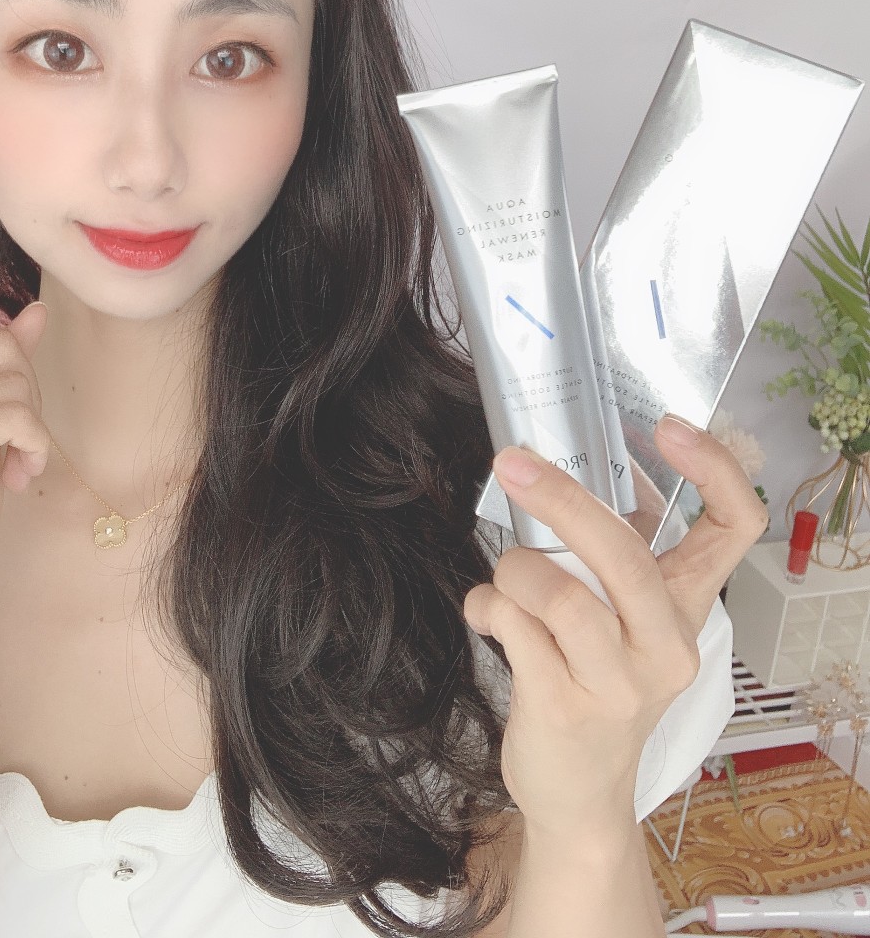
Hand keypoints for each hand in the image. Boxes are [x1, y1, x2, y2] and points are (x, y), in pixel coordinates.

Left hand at [462, 416, 767, 838]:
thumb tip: (557, 470)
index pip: (735, 529)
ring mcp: (618, 682)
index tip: (668, 428)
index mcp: (687, 609)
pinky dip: (487, 605)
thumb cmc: (595, 683)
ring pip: (557, 591)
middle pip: (624, 553)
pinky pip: (513, 625)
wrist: (580, 795)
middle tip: (512, 463)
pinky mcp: (563, 706)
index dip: (714, 469)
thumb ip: (604, 557)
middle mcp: (665, 645)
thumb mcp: (624, 623)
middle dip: (561, 498)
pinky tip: (488, 616)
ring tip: (505, 581)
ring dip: (512, 570)